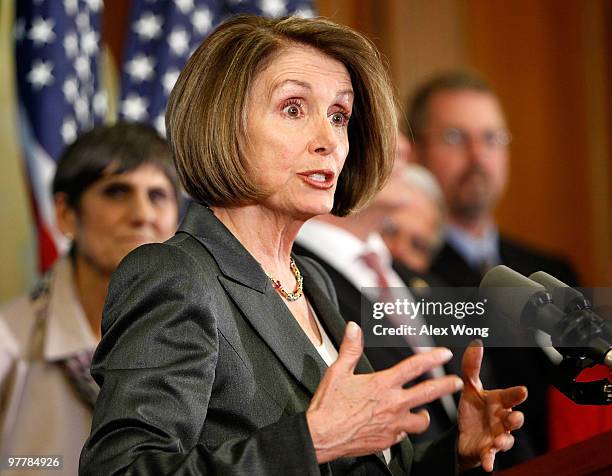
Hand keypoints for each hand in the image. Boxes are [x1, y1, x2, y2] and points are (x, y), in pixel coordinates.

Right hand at [306, 322, 462, 463]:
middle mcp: (392, 404)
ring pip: (421, 421)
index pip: (414, 367)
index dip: (432, 358)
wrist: (322, 436)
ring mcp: (392, 424)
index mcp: (382, 384)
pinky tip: (395, 428)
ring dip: (423, 416)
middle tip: (457, 382)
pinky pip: (402, 435)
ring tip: (423, 414)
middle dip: (446, 386)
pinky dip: (401, 430)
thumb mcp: (338, 371)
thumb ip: (350, 348)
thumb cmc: (329, 406)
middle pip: (428, 393)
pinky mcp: (387, 441)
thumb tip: (354, 328)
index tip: (445, 354)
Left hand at [457, 341, 527, 471]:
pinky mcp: (487, 451)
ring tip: (500, 440)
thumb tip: (476, 342)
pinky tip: (488, 464)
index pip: (510, 396)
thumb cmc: (473, 410)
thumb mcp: (469, 387)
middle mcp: (501, 420)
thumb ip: (472, 366)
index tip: (522, 390)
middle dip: (516, 419)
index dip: (515, 394)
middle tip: (515, 416)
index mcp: (498, 403)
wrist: (464, 435)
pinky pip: (491, 457)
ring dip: (505, 440)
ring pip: (506, 439)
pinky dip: (490, 460)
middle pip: (513, 420)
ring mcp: (496, 437)